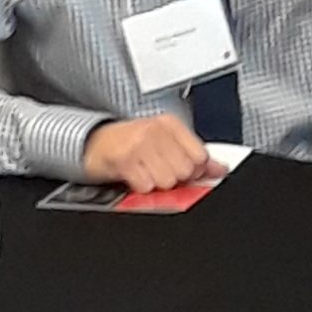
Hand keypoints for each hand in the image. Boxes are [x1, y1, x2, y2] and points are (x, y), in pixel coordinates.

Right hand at [84, 116, 222, 191]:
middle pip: (186, 170)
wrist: (92, 143)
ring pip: (168, 180)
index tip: (182, 171)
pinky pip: (146, 185)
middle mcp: (156, 130)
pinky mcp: (124, 159)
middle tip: (158, 170)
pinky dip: (141, 187)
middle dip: (174, 178)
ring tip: (145, 172)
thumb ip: (193, 154)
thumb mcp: (163, 143)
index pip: (201, 155)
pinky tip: (134, 176)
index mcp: (170, 124)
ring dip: (156, 183)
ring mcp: (139, 144)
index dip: (194, 170)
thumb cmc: (128, 144)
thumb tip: (220, 169)